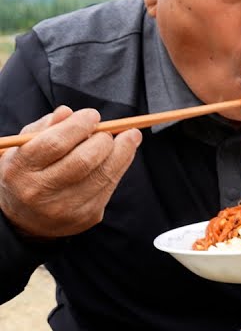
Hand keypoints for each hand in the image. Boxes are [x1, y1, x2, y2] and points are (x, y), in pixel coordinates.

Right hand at [0, 106, 140, 238]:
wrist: (25, 218)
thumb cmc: (26, 172)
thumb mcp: (23, 148)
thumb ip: (44, 128)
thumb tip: (69, 112)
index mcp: (20, 169)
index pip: (55, 144)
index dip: (79, 126)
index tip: (93, 115)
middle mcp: (41, 191)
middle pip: (84, 160)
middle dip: (104, 140)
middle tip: (109, 130)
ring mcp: (65, 208)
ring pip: (104, 174)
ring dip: (123, 152)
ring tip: (130, 137)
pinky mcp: (86, 217)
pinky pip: (110, 187)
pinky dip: (119, 167)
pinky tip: (122, 156)